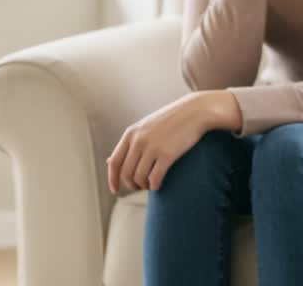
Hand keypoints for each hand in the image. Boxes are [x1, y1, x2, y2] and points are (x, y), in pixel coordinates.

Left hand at [107, 92, 239, 192]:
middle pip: (126, 173)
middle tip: (139, 187)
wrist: (194, 111)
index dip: (112, 179)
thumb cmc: (170, 121)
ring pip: (139, 178)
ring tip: (149, 185)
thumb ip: (128, 144)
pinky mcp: (167, 154)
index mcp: (130, 134)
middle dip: (131, 185)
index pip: (114, 162)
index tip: (114, 190)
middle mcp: (138, 140)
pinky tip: (157, 186)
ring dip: (143, 186)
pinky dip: (154, 186)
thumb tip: (108, 161)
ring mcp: (152, 147)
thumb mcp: (144, 127)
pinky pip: (155, 178)